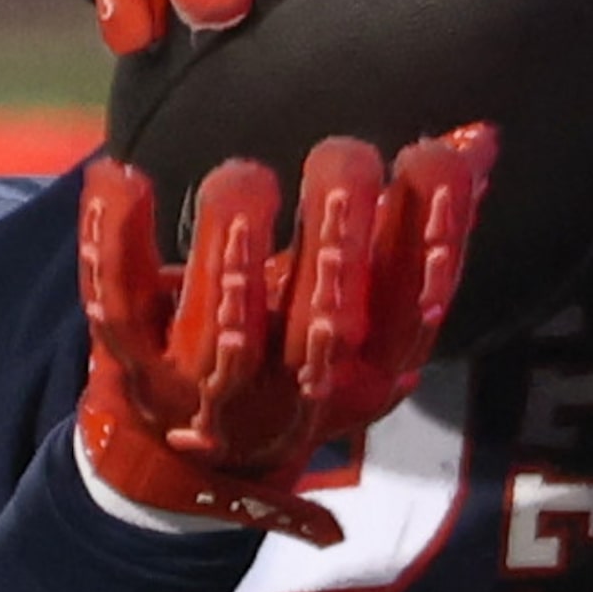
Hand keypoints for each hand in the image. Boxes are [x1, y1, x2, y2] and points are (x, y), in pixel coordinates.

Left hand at [76, 127, 496, 544]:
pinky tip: (120, 177)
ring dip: (238, 255)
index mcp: (366, 375)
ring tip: (248, 178)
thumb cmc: (292, 345)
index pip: (413, 315)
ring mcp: (211, 391)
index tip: (431, 159)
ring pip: (229, 336)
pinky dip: (116, 244)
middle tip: (347, 159)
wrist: (189, 454)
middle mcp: (295, 394)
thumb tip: (476, 138)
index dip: (430, 241)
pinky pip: (119, 311)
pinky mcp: (137, 369)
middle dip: (337, 242)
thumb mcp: (362, 296)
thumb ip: (413, 218)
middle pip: (323, 328)